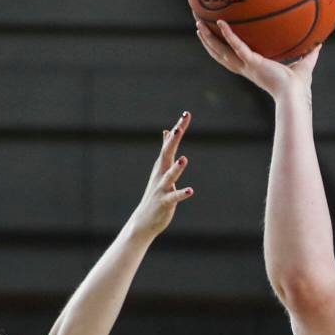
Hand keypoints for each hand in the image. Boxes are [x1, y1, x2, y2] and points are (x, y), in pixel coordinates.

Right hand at [126, 112, 194, 238]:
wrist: (144, 219)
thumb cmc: (156, 193)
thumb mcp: (161, 169)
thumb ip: (165, 150)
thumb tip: (167, 131)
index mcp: (162, 165)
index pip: (170, 143)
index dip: (178, 129)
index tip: (186, 114)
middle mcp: (160, 174)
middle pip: (166, 154)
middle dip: (172, 141)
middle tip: (178, 127)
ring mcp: (161, 188)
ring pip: (169, 176)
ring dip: (176, 168)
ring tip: (184, 158)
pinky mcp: (164, 203)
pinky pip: (173, 197)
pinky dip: (181, 193)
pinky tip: (191, 191)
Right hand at [195, 19, 320, 99]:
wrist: (296, 96)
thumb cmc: (299, 87)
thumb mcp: (305, 63)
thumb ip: (311, 52)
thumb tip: (322, 41)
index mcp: (253, 69)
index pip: (233, 57)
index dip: (222, 47)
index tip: (215, 37)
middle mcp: (246, 68)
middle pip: (220, 54)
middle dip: (208, 41)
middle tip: (199, 26)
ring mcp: (247, 66)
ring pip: (222, 51)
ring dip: (209, 38)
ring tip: (198, 24)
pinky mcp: (253, 63)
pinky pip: (237, 46)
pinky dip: (229, 34)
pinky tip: (221, 22)